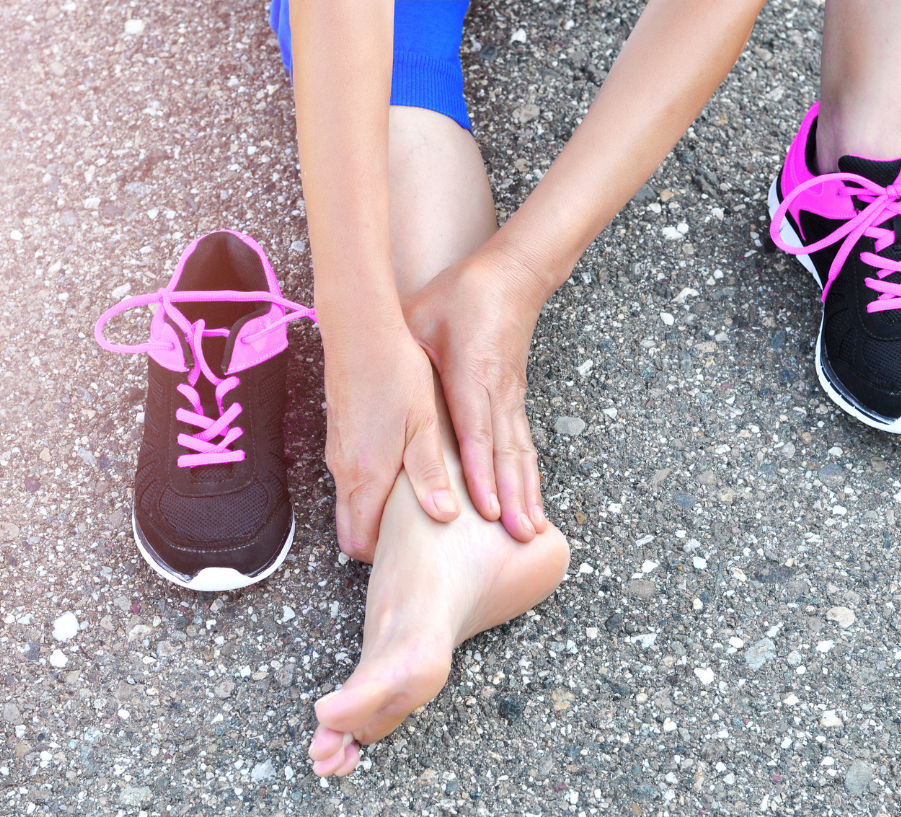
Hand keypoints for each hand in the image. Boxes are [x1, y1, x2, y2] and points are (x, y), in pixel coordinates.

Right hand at [323, 323, 460, 561]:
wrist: (359, 332)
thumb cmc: (395, 374)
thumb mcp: (423, 426)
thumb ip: (430, 475)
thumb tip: (444, 516)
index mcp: (365, 475)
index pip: (359, 543)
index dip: (382, 557)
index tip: (412, 553)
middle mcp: (344, 472)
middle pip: (351, 529)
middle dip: (378, 542)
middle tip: (416, 540)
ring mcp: (338, 455)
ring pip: (351, 504)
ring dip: (377, 514)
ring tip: (416, 509)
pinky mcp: (340, 439)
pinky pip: (351, 480)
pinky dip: (372, 490)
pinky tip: (402, 475)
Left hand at [404, 251, 549, 542]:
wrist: (511, 277)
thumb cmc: (459, 296)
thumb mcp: (421, 317)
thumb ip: (402, 349)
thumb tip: (368, 377)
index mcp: (471, 374)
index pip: (476, 431)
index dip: (480, 472)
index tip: (484, 508)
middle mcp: (497, 392)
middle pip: (506, 453)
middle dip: (512, 497)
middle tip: (520, 537)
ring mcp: (511, 398)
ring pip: (520, 453)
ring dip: (526, 494)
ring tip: (531, 532)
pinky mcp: (516, 400)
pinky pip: (524, 444)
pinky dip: (529, 477)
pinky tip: (532, 504)